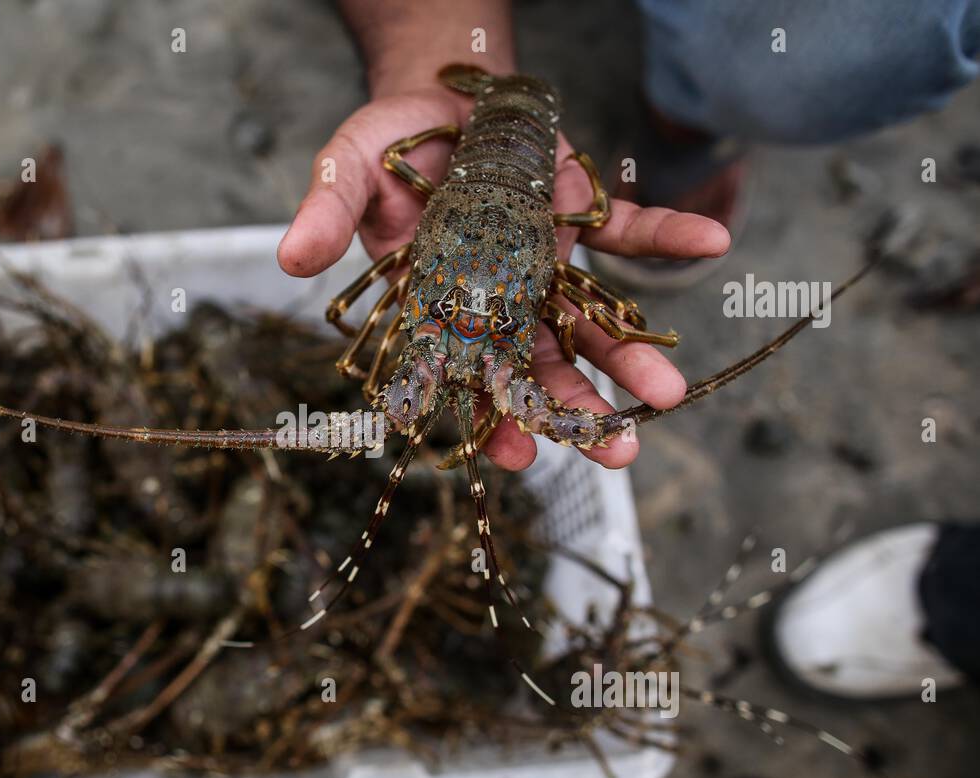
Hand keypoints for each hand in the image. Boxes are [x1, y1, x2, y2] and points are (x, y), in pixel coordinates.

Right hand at [278, 92, 730, 469]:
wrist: (439, 97)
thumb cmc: (388, 144)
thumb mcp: (349, 167)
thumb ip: (329, 211)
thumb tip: (288, 257)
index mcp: (439, 305)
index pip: (464, 374)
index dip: (491, 414)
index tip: (517, 456)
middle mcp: (498, 298)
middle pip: (540, 364)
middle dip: (576, 410)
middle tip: (619, 454)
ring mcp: (545, 262)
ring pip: (590, 320)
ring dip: (629, 354)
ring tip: (665, 394)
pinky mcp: (580, 215)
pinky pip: (630, 229)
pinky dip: (668, 237)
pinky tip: (713, 243)